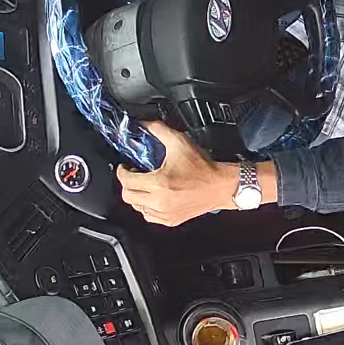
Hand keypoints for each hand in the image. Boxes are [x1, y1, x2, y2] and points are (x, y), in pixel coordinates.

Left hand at [116, 121, 236, 225]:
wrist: (221, 186)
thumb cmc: (204, 168)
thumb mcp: (179, 142)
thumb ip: (158, 130)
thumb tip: (143, 124)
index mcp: (159, 183)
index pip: (126, 181)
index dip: (122, 172)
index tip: (125, 167)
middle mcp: (160, 201)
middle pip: (128, 196)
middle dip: (127, 183)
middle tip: (134, 175)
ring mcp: (165, 213)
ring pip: (137, 207)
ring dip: (137, 195)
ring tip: (144, 185)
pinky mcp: (171, 220)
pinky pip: (149, 216)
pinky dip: (147, 207)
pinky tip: (154, 197)